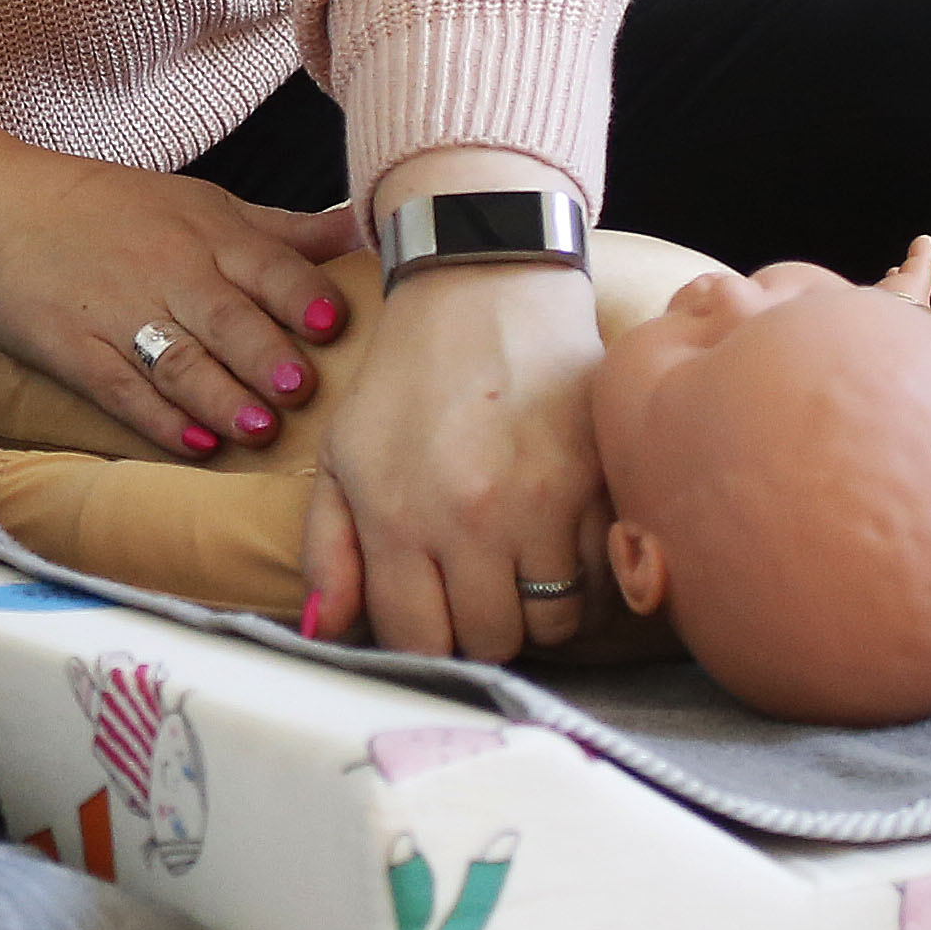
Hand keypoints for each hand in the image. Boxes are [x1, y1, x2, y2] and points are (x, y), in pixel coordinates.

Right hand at [0, 154, 362, 461]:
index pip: (264, 265)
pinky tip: (194, 445)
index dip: (299, 294)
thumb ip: (281, 231)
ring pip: (179, 360)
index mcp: (207, 233)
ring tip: (257, 428)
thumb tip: (360, 235)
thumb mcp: (200, 203)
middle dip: (264, 354)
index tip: (331, 323)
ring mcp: (119, 314)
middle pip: (226, 317)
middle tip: (299, 389)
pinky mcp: (76, 352)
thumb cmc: (109, 209)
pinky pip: (123, 390)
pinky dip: (159, 420)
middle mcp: (168, 272)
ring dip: (220, 397)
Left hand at [297, 259, 606, 665]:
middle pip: (490, 641)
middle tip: (479, 589)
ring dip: (539, 607)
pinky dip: (587, 575)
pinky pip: (604, 575)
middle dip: (482, 627)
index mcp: (398, 515)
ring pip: (554, 621)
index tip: (434, 617)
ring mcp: (544, 503)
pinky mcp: (600, 481)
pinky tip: (563, 540)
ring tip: (522, 565)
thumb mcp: (345, 454)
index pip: (417, 639)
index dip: (425, 642)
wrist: (487, 287)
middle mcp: (471, 518)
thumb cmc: (407, 377)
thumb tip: (326, 633)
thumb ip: (329, 550)